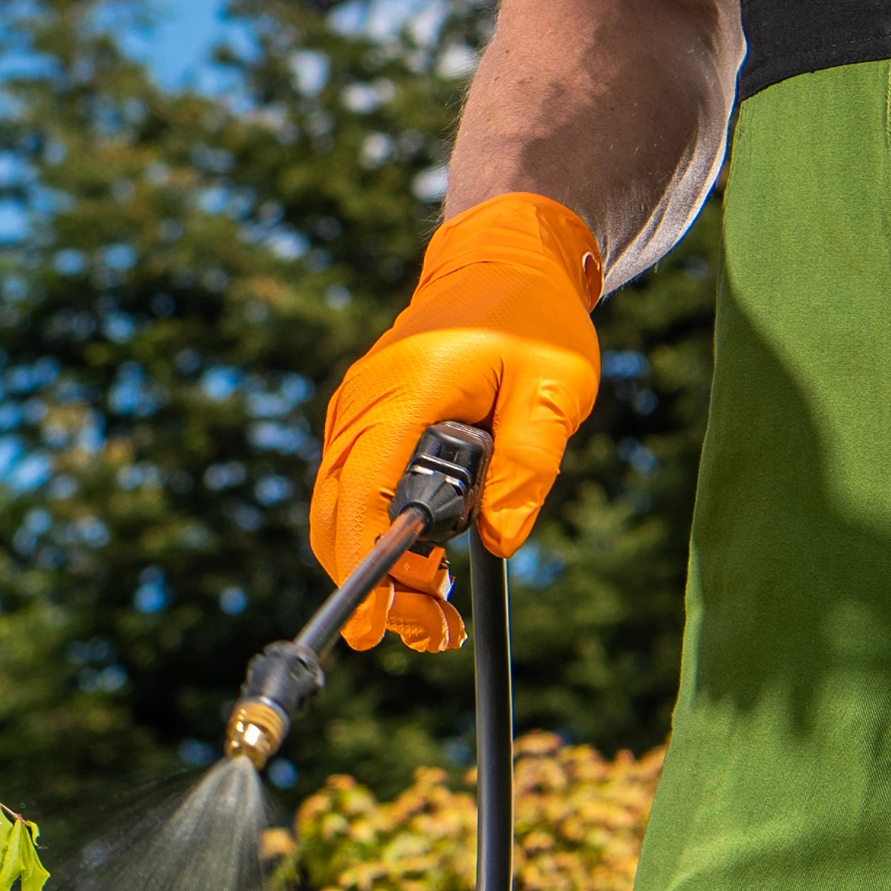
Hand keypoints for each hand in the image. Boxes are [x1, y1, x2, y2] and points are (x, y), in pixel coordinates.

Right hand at [312, 196, 607, 653]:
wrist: (501, 261)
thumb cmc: (532, 320)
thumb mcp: (555, 388)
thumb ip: (529, 465)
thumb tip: (500, 541)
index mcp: (402, 393)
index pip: (362, 495)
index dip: (364, 567)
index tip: (376, 625)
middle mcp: (362, 408)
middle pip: (336, 519)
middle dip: (376, 587)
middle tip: (435, 629)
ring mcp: (356, 417)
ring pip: (339, 514)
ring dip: (381, 571)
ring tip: (439, 612)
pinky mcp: (366, 428)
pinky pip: (355, 496)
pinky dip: (381, 540)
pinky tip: (430, 568)